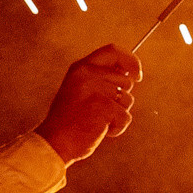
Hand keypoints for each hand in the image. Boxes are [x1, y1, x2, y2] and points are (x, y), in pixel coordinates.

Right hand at [37, 46, 141, 163]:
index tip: (137, 75)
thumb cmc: (70, 120)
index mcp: (81, 67)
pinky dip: (117, 128)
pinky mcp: (104, 107)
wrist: (55, 141)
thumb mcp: (81, 89)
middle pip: (126, 80)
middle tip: (100, 110)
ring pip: (127, 99)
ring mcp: (96, 89)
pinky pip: (126, 117)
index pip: (113, 51)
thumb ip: (101, 78)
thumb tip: (130, 74)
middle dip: (120, 99)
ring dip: (117, 114)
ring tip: (97, 120)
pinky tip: (99, 130)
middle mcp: (87, 74)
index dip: (131, 60)